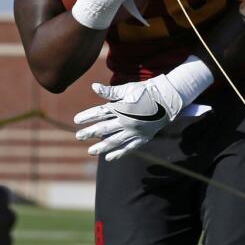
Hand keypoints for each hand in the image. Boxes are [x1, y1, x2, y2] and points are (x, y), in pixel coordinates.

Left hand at [73, 56, 215, 160]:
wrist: (168, 99)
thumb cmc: (146, 91)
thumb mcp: (128, 89)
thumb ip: (110, 92)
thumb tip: (94, 86)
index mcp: (121, 108)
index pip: (99, 113)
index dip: (87, 116)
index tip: (76, 120)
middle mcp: (126, 121)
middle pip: (104, 129)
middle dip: (89, 133)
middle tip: (78, 136)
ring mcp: (135, 131)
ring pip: (115, 141)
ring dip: (101, 146)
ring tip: (90, 151)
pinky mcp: (143, 138)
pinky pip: (129, 148)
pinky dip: (119, 153)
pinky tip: (109, 157)